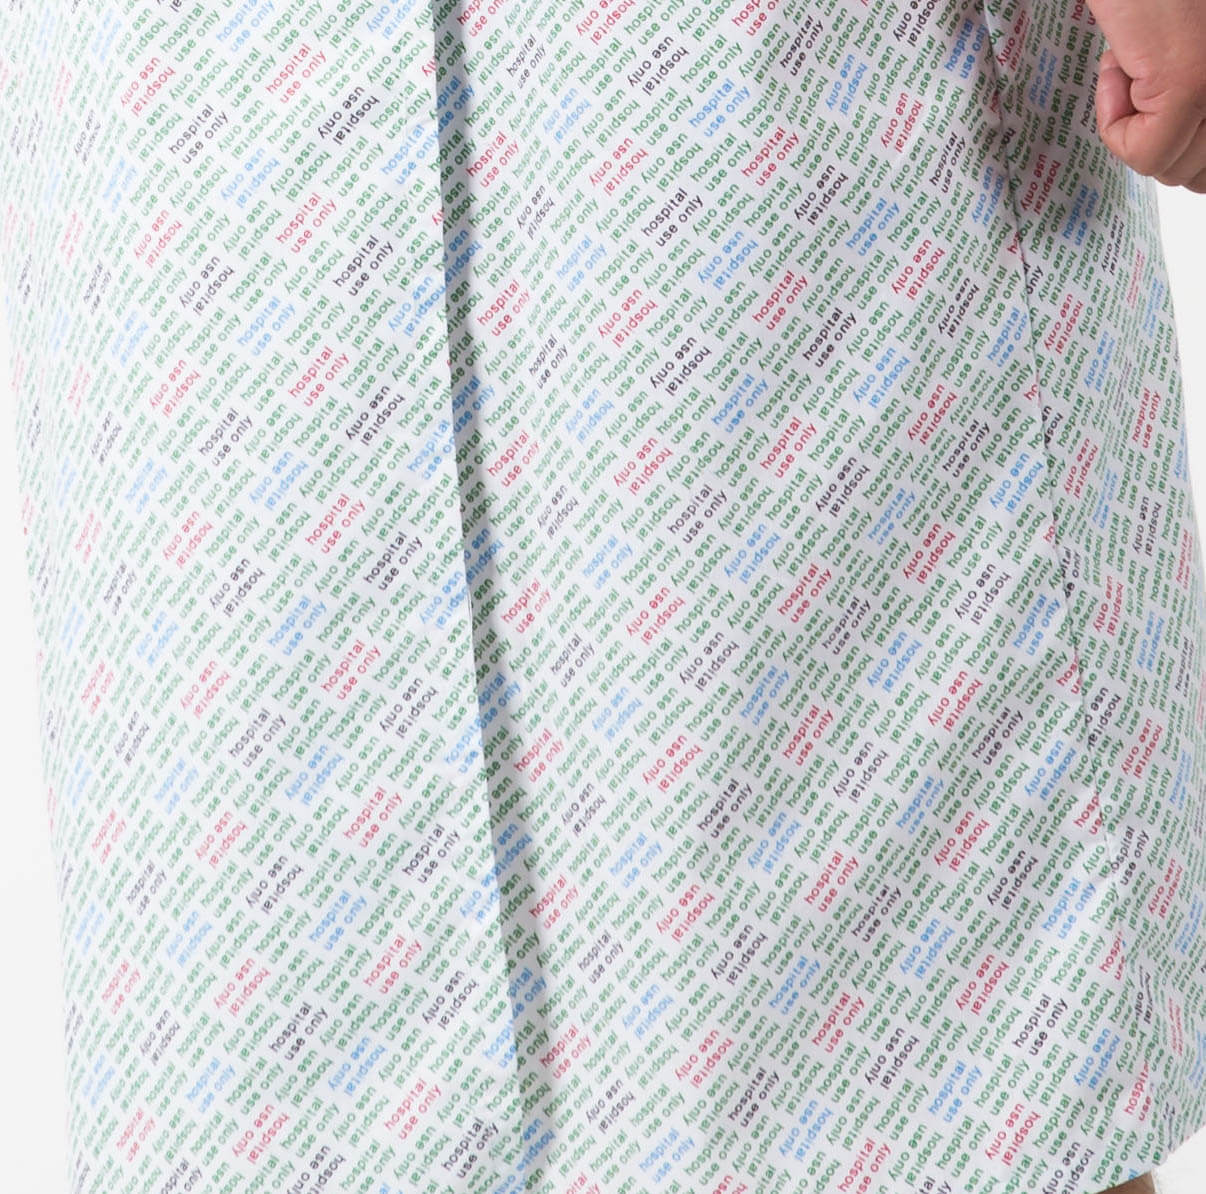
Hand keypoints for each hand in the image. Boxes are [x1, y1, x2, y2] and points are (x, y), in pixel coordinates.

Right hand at [1086, 0, 1205, 191]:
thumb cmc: (1155, 1)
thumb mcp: (1181, 67)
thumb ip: (1190, 107)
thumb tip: (1184, 159)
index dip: (1179, 146)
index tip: (1159, 97)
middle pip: (1198, 173)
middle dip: (1160, 141)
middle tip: (1147, 82)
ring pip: (1171, 167)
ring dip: (1134, 126)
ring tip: (1137, 66)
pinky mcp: (1190, 84)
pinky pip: (1143, 152)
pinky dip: (1113, 123)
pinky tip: (1121, 67)